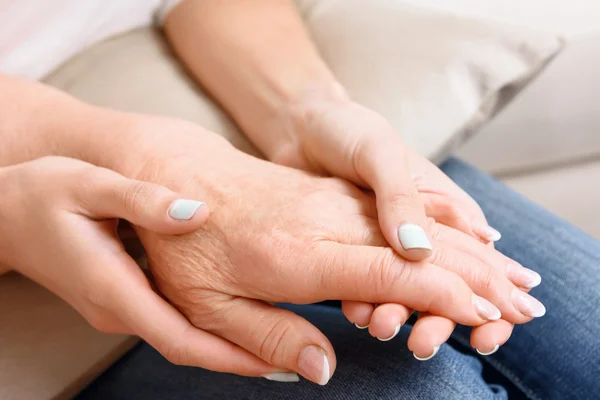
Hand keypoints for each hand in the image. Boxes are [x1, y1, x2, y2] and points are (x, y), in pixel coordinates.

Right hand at [0, 157, 275, 374]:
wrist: (1, 213)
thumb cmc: (42, 194)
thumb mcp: (90, 185)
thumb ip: (143, 201)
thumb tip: (196, 213)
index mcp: (113, 287)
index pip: (180, 337)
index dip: (230, 355)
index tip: (275, 363)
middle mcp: (119, 308)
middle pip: (189, 347)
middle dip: (240, 358)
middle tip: (294, 360)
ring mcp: (120, 307)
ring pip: (184, 337)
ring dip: (228, 346)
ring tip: (278, 344)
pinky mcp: (122, 297)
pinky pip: (173, 322)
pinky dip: (209, 328)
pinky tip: (236, 319)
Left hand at [119, 116, 536, 383]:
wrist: (177, 173)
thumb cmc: (184, 245)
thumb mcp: (208, 307)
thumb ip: (268, 338)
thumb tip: (325, 369)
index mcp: (297, 257)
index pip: (389, 276)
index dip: (440, 297)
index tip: (481, 316)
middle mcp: (325, 224)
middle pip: (416, 249)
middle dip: (475, 276)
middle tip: (522, 304)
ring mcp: (331, 203)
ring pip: (413, 227)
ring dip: (467, 251)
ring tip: (509, 276)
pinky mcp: (330, 195)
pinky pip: (395, 211)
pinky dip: (436, 229)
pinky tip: (462, 237)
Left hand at [267, 98, 543, 355]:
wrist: (299, 128)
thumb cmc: (348, 130)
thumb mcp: (379, 151)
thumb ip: (401, 198)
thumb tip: (421, 252)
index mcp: (443, 206)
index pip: (481, 258)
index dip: (492, 297)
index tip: (486, 331)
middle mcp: (420, 232)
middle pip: (447, 286)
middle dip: (441, 319)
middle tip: (423, 343)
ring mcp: (386, 246)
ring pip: (405, 292)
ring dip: (400, 315)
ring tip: (381, 326)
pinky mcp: (350, 253)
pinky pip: (364, 285)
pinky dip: (365, 303)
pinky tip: (357, 314)